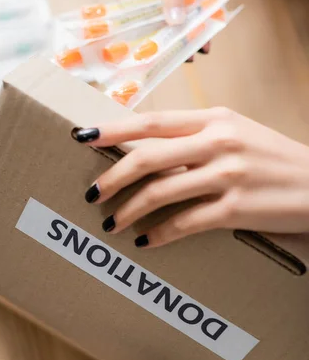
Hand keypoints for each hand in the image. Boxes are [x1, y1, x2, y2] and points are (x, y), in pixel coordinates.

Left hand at [74, 108, 308, 247]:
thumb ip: (195, 137)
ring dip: (129, 210)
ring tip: (112, 223)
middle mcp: (217, 142)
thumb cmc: (272, 158)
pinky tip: (145, 241)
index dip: (114, 130)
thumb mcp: (236, 133)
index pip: (152, 121)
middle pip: (148, 156)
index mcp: (214, 118)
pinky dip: (158, 233)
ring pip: (160, 192)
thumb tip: (148, 152)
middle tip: (92, 194)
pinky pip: (184, 223)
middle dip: (113, 177)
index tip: (85, 138)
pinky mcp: (235, 209)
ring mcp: (227, 175)